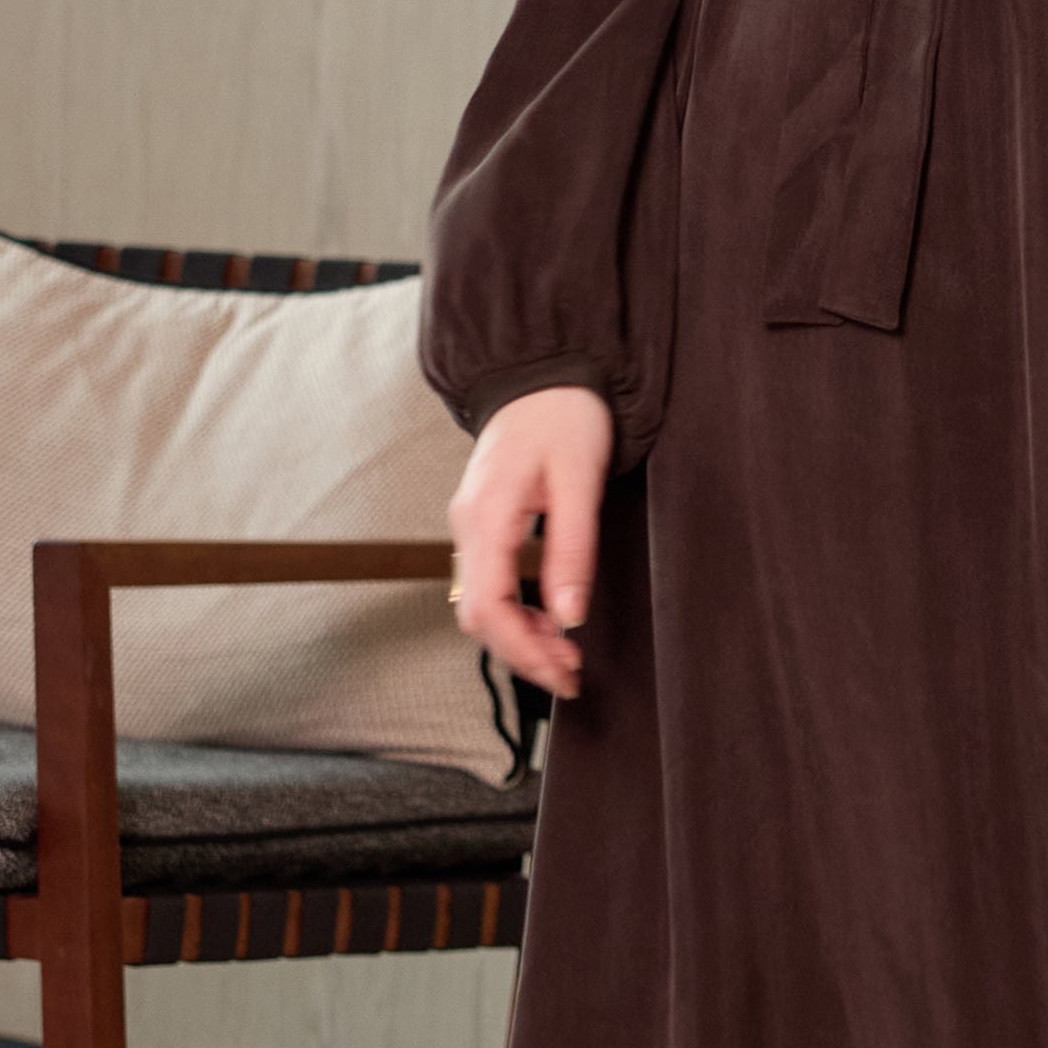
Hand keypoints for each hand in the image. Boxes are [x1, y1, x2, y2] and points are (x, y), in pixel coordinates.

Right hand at [449, 383, 613, 700]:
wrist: (542, 373)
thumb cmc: (563, 416)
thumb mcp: (579, 481)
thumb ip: (571, 549)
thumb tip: (570, 615)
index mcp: (486, 515)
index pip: (489, 607)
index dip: (523, 651)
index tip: (562, 672)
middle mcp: (468, 525)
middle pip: (479, 615)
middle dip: (522, 654)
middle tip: (570, 674)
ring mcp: (471, 525)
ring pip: (481, 604)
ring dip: (520, 637)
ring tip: (565, 653)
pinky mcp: (482, 524)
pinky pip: (488, 584)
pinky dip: (517, 613)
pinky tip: (548, 619)